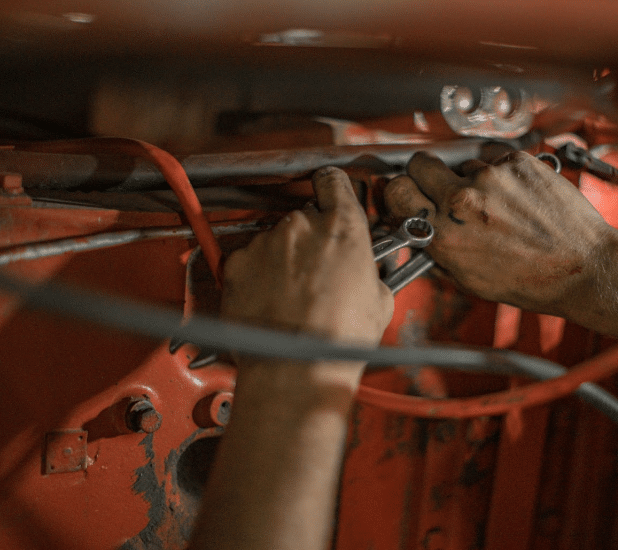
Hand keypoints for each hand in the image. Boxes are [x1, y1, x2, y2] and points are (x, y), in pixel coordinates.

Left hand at [221, 166, 393, 346]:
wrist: (295, 367)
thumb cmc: (337, 339)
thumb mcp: (380, 301)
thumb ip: (371, 272)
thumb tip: (368, 274)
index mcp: (342, 226)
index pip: (334, 181)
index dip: (333, 189)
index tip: (331, 195)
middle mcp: (300, 225)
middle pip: (304, 217)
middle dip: (311, 240)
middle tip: (319, 273)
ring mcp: (265, 243)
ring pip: (276, 241)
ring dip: (283, 260)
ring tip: (293, 297)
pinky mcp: (237, 263)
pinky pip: (249, 261)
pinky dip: (257, 276)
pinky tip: (270, 302)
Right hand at [383, 151, 617, 315]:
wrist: (583, 266)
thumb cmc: (533, 280)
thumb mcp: (470, 279)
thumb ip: (438, 249)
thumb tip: (419, 230)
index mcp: (445, 234)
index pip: (396, 191)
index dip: (400, 192)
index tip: (407, 194)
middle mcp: (464, 201)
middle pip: (420, 164)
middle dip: (426, 175)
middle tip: (441, 187)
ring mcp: (492, 177)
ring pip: (462, 163)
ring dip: (471, 179)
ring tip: (496, 204)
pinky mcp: (517, 162)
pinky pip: (494, 160)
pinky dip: (502, 174)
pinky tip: (517, 197)